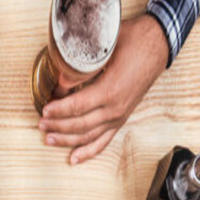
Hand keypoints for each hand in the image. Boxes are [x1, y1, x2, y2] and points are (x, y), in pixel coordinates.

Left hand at [39, 14, 169, 164]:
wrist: (159, 44)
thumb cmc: (135, 40)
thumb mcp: (106, 45)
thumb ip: (84, 62)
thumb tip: (62, 76)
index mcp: (111, 90)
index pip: (77, 106)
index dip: (59, 110)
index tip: (44, 110)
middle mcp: (115, 108)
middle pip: (80, 125)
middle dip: (57, 126)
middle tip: (40, 124)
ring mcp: (119, 116)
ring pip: (88, 136)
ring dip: (67, 140)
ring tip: (49, 140)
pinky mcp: (121, 118)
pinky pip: (103, 141)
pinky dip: (88, 151)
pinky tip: (74, 159)